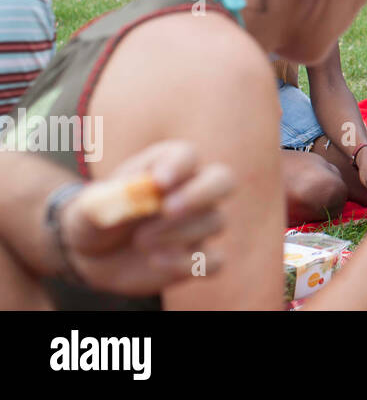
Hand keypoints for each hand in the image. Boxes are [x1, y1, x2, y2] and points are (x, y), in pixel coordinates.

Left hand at [60, 141, 233, 296]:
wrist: (95, 253)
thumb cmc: (99, 217)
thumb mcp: (91, 207)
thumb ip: (108, 199)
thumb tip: (132, 197)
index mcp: (168, 165)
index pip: (186, 155)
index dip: (177, 166)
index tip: (158, 182)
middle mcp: (193, 189)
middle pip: (223, 181)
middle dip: (200, 194)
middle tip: (168, 209)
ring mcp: (200, 224)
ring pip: (215, 221)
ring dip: (177, 232)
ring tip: (140, 241)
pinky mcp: (198, 256)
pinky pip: (213, 261)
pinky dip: (188, 263)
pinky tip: (155, 261)